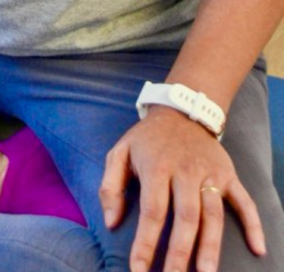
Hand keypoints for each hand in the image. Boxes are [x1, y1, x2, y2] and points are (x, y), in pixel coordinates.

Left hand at [99, 106, 266, 271]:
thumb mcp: (120, 152)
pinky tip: (258, 248)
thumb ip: (110, 186)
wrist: (180, 111)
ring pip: (213, 213)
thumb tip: (110, 222)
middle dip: (180, 252)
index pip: (152, 211)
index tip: (139, 269)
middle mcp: (185, 171)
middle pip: (185, 217)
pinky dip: (253, 224)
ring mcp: (209, 173)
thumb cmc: (147, 140)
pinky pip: (244, 200)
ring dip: (211, 245)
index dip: (145, 242)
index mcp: (156, 167)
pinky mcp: (228, 174)